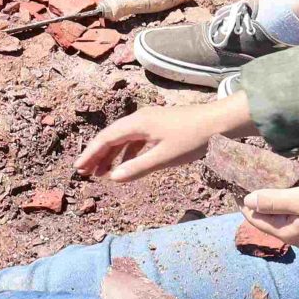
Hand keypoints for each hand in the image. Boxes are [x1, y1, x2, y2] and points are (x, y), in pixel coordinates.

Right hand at [75, 96, 246, 181]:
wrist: (219, 122)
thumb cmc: (192, 139)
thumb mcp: (163, 157)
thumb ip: (136, 168)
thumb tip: (112, 178)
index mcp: (137, 124)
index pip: (105, 139)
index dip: (90, 154)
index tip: (78, 169)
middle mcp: (139, 120)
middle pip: (111, 138)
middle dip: (96, 155)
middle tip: (84, 173)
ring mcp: (149, 122)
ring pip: (123, 140)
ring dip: (111, 156)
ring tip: (101, 173)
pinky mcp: (159, 127)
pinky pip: (135, 140)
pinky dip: (126, 153)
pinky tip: (125, 166)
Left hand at [241, 183, 298, 257]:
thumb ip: (274, 201)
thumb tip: (247, 201)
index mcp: (286, 232)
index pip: (256, 219)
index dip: (244, 203)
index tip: (235, 187)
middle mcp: (297, 238)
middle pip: (270, 221)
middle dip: (259, 204)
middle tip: (251, 182)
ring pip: (286, 219)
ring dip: (276, 204)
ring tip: (271, 185)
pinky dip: (293, 206)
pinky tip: (297, 194)